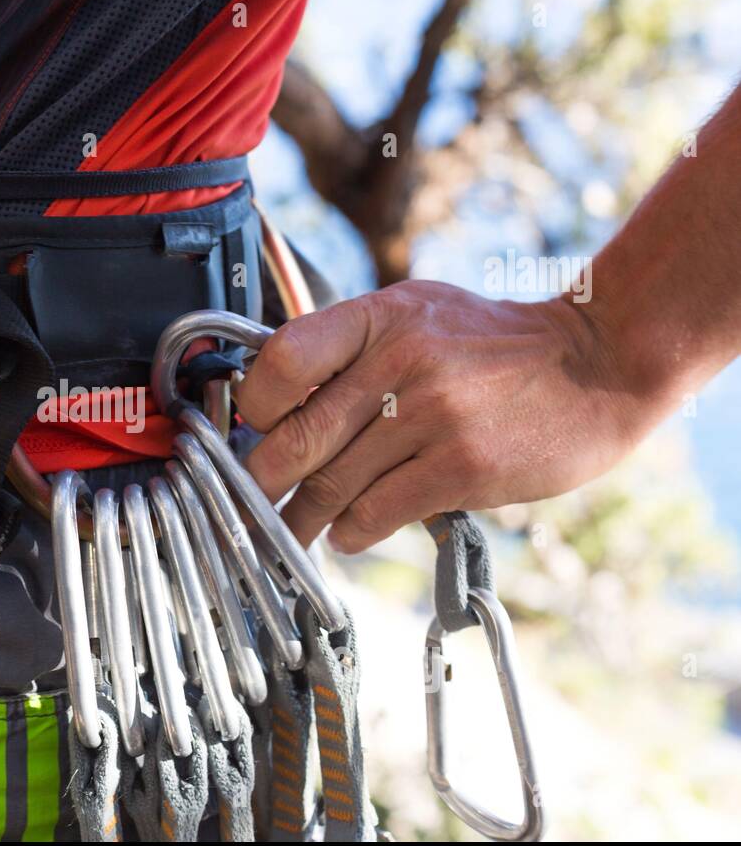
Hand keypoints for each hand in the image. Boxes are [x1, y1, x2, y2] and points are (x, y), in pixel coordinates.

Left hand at [234, 280, 644, 553]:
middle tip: (249, 504)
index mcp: (381, 316)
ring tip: (291, 532)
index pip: (283, 360)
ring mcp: (433, 416)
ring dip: (301, 521)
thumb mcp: (417, 313)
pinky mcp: (462, 468)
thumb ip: (349, 346)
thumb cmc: (493, 344)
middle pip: (297, 439)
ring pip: (331, 486)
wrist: (596, 365)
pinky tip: (349, 532)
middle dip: (261, 484)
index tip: (255, 430)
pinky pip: (377, 513)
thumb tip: (272, 397)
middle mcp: (402, 361)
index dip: (255, 406)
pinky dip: (352, 532)